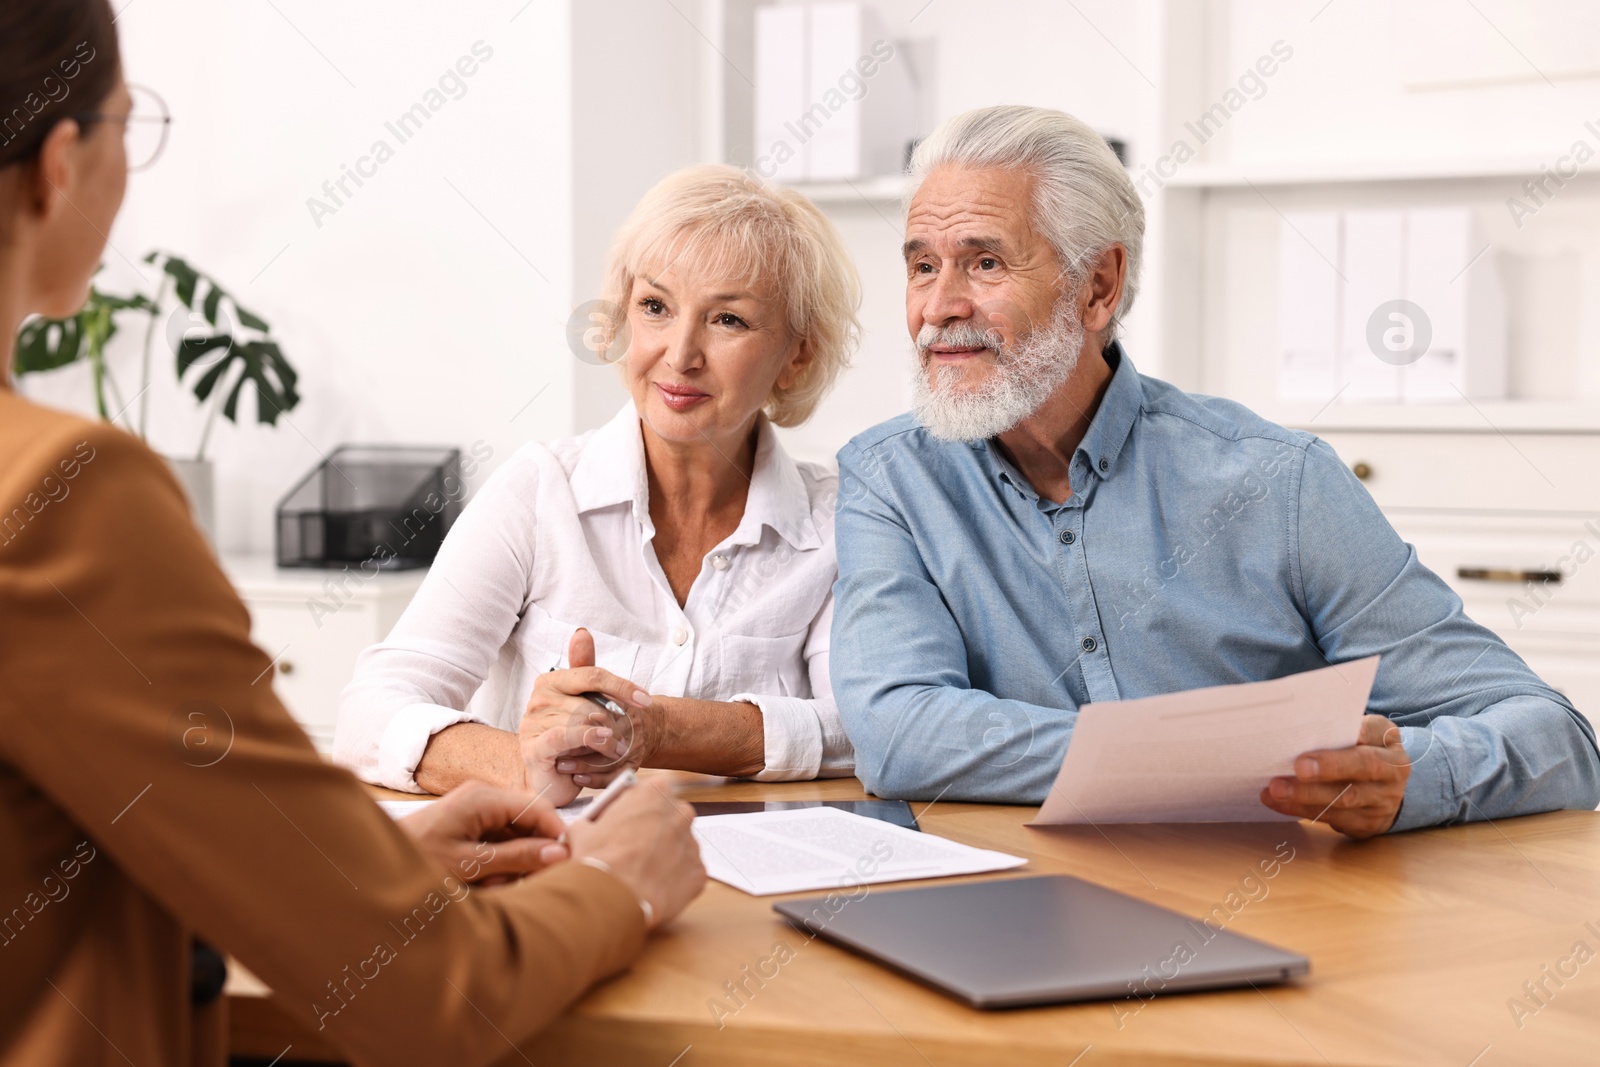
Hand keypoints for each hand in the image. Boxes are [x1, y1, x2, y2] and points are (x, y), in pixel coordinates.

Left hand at [397, 780, 569, 883]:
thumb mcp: (472, 865)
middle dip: (529, 856)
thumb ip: (518, 858)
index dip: (557, 836)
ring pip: (515, 837)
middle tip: (521, 884)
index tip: (569, 864)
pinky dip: (497, 866)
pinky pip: (498, 844)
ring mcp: (474, 811)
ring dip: (512, 865)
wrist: (371, 870)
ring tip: (492, 888)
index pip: (539, 809)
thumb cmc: (417, 863)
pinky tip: (483, 886)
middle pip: (528, 824)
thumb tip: (560, 853)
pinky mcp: (467, 827)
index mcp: (484, 797)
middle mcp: (482, 797)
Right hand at [518, 628, 654, 806]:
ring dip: (606, 737)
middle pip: (590, 701)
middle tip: (627, 736)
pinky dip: (587, 739)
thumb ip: (584, 670)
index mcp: (551, 682)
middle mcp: (538, 699)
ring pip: (581, 720)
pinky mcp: (533, 747)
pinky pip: (564, 736)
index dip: (622, 686)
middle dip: (615, 720)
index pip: (592, 674)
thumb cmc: (568, 738)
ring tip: (616, 749)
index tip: (646, 700)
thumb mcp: (581, 702)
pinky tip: (604, 743)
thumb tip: (581, 633)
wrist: (548, 777)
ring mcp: (532, 723)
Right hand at [563, 778, 705, 928]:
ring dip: (664, 856)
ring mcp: (692, 844)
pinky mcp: (699, 873)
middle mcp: (681, 813)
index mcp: (656, 793)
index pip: (650, 791)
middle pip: (668, 818)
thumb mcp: (582, 831)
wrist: (612, 899)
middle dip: (653, 831)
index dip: (636, 807)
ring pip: (679, 846)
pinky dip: (673, 880)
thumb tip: (585, 829)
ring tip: (641, 872)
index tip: (627, 819)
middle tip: (632, 848)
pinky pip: (687, 873)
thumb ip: (591, 823)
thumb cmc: (599, 861)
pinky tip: (653, 887)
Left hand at [1260, 714, 1410, 837]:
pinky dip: (1300, 809)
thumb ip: (1338, 730)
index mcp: (1387, 740)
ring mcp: (1382, 801)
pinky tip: (1276, 802)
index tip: (1328, 731)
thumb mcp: (1360, 734)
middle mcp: (1392, 771)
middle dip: (1330, 767)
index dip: (1355, 731)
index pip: (1373, 732)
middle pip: (1363, 767)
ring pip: (1345, 799)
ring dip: (1306, 795)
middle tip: (1298, 767)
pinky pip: (1332, 818)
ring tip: (1276, 788)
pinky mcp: (1367, 823)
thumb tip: (1298, 726)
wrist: (1386, 789)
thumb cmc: (1359, 750)